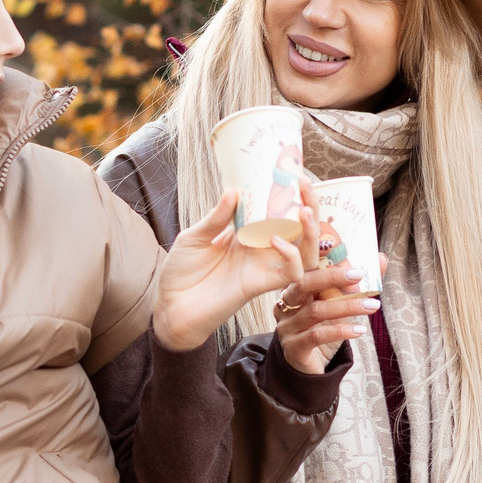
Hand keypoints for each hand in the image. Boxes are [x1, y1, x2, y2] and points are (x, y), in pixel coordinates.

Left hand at [149, 187, 305, 352]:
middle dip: (311, 207)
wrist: (170, 308)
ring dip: (311, 232)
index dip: (290, 196)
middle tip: (305, 186)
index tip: (295, 174)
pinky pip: (290, 273)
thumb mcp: (194, 237)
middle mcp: (261, 250)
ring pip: (305, 252)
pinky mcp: (260, 286)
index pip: (278, 212)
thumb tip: (233, 190)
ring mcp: (263, 267)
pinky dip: (290, 256)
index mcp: (247, 234)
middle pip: (300, 229)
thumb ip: (216, 218)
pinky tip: (277, 241)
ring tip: (305, 211)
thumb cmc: (180, 273)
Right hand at [274, 188, 375, 375]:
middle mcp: (286, 300)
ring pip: (316, 310)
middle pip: (304, 281)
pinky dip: (341, 331)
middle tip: (360, 273)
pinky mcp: (293, 346)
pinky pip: (317, 335)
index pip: (298, 253)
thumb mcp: (339, 301)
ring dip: (348, 306)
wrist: (305, 366)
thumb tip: (382, 257)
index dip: (303, 230)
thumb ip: (357, 282)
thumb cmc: (321, 326)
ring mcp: (287, 324)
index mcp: (294, 282)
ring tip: (374, 305)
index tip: (308, 206)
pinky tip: (359, 330)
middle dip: (331, 274)